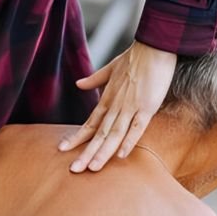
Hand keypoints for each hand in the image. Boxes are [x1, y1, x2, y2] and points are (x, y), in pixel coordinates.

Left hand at [58, 41, 176, 172]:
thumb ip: (94, 79)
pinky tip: (122, 155)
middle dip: (86, 153)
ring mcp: (130, 107)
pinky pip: (137, 127)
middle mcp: (115, 106)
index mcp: (107, 100)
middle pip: (99, 134)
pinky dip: (129, 141)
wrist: (153, 45)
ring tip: (93, 168)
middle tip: (74, 170)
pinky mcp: (147, 107)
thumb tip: (78, 84)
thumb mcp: (110, 68)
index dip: (76, 137)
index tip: (63, 149)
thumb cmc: (134, 57)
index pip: (89, 123)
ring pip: (114, 134)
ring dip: (104, 152)